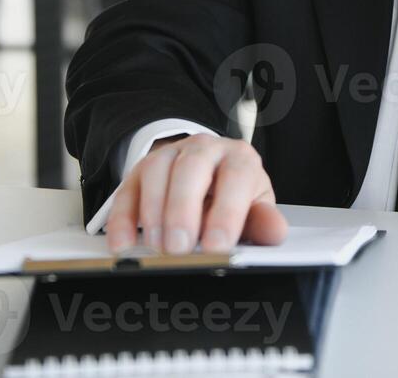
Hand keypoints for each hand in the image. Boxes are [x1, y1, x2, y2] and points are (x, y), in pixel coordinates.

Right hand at [102, 133, 287, 254]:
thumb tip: (275, 232)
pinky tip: (123, 243)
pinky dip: (122, 219)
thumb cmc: (233, 196)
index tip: (216, 246)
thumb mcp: (253, 207)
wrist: (208, 175)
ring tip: (158, 248)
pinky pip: (127, 189)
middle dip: (183, 210)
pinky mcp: (140, 170)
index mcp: (239, 158)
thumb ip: (262, 222)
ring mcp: (169, 155)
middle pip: (191, 168)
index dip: (226, 212)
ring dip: (154, 214)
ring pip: (156, 172)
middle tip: (179, 249)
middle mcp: (204, 148)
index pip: (236, 177)